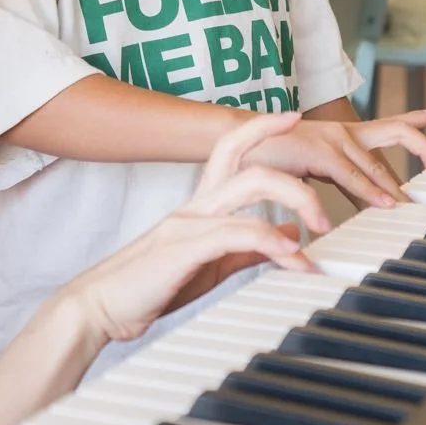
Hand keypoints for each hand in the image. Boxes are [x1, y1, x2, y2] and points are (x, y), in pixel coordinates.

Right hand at [68, 115, 327, 349]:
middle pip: (247, 161)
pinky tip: (294, 259)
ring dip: (294, 200)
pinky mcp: (184, 249)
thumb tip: (288, 238)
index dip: (260, 127)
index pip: (231, 150)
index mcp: (200, 207)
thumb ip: (249, 250)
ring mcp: (188, 224)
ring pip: (248, 186)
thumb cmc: (148, 287)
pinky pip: (237, 234)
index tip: (291, 117)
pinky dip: (272, 242)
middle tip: (326, 198)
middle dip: (292, 169)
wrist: (98, 308)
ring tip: (321, 226)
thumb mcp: (211, 265)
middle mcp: (195, 207)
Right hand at [258, 109, 425, 204]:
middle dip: (425, 148)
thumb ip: (328, 186)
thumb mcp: (303, 174)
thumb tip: (343, 209)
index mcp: (337, 135)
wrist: (225, 143)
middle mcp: (339, 132)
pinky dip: (367, 194)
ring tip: (410, 208)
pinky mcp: (315, 152)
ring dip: (395, 188)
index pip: (383, 125)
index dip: (411, 121)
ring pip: (375, 164)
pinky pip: (349, 176)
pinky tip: (381, 207)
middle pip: (395, 132)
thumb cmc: (260, 161)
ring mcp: (329, 139)